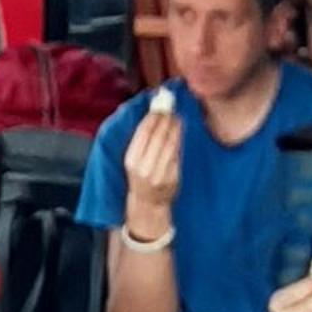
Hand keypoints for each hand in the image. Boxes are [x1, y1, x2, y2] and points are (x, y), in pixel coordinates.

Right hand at [123, 106, 181, 231]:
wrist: (147, 203)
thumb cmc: (139, 177)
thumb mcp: (133, 160)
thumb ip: (140, 140)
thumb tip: (151, 114)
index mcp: (131, 160)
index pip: (143, 133)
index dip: (152, 118)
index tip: (159, 108)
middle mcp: (145, 167)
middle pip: (158, 137)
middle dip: (166, 120)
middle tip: (171, 110)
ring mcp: (160, 174)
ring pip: (170, 144)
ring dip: (175, 128)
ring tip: (177, 118)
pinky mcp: (172, 178)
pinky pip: (177, 155)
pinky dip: (179, 141)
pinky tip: (180, 132)